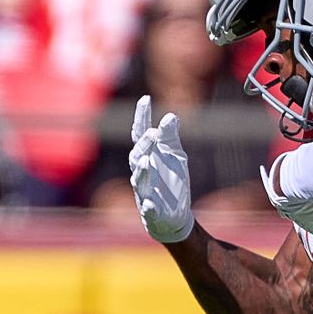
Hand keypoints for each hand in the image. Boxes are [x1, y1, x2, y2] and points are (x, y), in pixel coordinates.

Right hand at [129, 95, 194, 242]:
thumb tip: (170, 116)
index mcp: (147, 156)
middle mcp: (141, 172)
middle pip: (137, 155)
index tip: (145, 98)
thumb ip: (170, 138)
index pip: (140, 134)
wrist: (175, 215)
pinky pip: (147, 209)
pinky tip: (150, 203)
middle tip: (153, 133)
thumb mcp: (175, 156)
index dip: (141, 117)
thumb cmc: (172, 181)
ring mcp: (144, 192)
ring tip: (146, 161)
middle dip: (145, 144)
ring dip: (142, 171)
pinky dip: (148, 206)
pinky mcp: (152, 212)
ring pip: (138, 181)